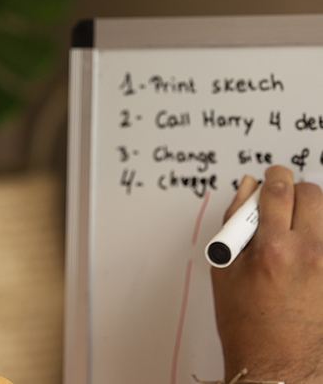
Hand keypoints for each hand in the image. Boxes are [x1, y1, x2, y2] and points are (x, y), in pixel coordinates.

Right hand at [212, 166, 322, 382]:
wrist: (277, 364)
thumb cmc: (245, 321)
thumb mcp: (225, 266)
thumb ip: (234, 219)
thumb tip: (245, 188)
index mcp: (272, 247)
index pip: (279, 189)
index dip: (274, 175)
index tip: (272, 175)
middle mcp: (308, 252)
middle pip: (311, 194)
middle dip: (294, 190)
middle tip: (280, 204)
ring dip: (309, 214)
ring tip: (291, 232)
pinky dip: (317, 237)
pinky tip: (303, 253)